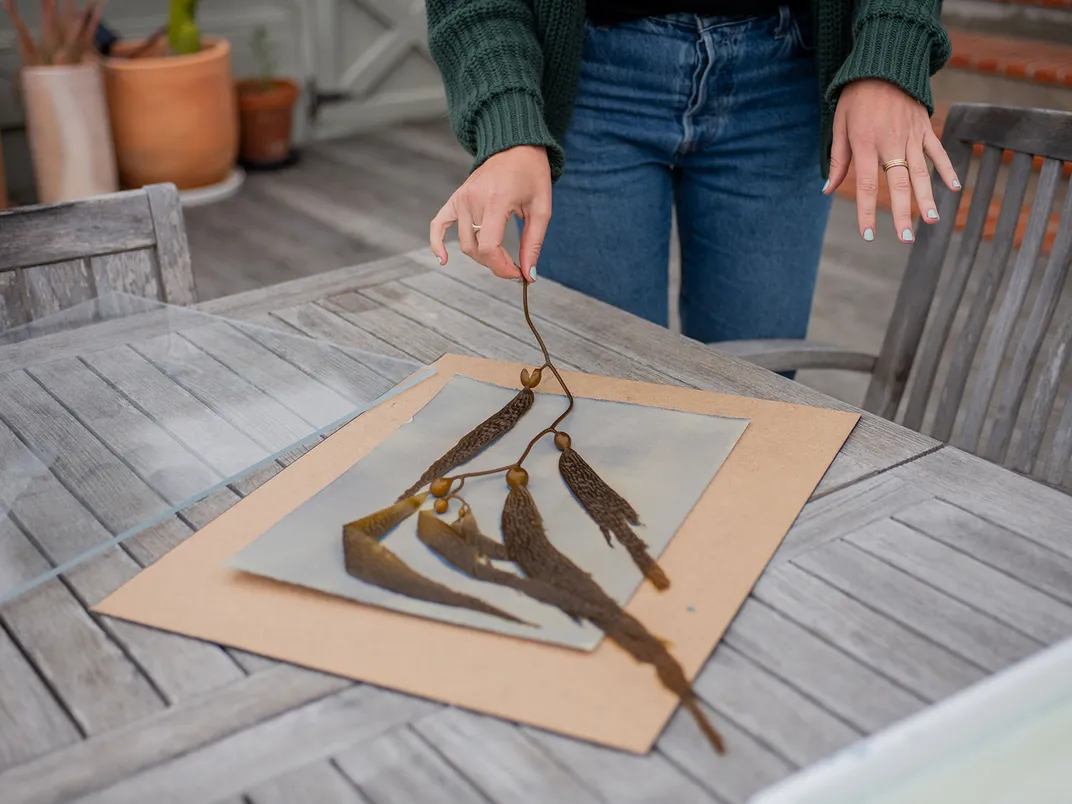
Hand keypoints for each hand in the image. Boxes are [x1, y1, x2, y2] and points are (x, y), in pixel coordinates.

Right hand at [430, 145, 551, 281]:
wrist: (516, 147)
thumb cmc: (532, 175)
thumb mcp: (541, 209)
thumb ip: (533, 243)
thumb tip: (528, 274)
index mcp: (496, 201)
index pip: (489, 246)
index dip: (503, 267)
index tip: (519, 273)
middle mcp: (473, 200)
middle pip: (477, 248)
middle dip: (496, 264)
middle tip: (516, 265)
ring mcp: (461, 198)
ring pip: (465, 242)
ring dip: (482, 257)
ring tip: (500, 257)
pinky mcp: (456, 198)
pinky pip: (439, 224)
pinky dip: (437, 242)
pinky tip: (443, 259)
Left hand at [825, 79, 960, 243]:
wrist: (884, 64)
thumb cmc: (856, 98)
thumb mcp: (839, 126)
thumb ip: (837, 160)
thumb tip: (827, 190)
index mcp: (865, 144)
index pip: (866, 186)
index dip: (867, 212)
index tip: (869, 235)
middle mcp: (890, 143)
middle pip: (898, 185)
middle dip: (902, 213)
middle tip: (906, 238)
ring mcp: (911, 136)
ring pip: (921, 172)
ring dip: (927, 198)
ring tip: (933, 220)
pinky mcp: (924, 128)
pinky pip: (937, 151)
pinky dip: (947, 169)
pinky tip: (954, 188)